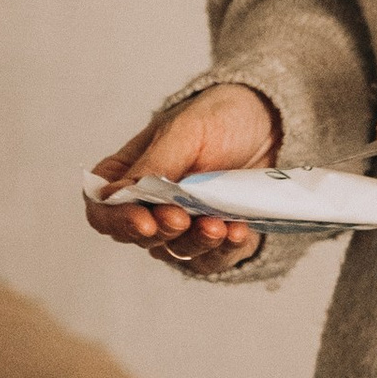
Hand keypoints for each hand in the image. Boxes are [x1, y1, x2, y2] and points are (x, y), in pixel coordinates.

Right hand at [84, 84, 278, 271]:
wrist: (274, 124)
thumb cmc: (221, 118)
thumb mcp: (185, 129)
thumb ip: (153, 164)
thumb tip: (113, 196)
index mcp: (128, 173)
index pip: (103, 209)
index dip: (117, 220)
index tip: (144, 221)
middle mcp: (149, 205)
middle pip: (137, 236)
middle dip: (161, 231)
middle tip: (182, 218)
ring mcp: (182, 226)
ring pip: (174, 251)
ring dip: (195, 241)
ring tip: (219, 224)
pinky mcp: (214, 243)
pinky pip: (211, 259)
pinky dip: (223, 249)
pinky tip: (237, 230)